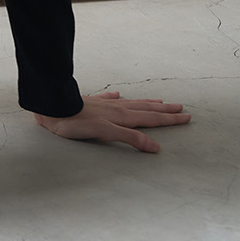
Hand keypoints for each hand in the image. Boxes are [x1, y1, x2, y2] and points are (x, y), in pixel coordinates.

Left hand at [33, 89, 190, 152]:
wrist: (53, 107)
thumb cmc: (75, 123)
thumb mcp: (105, 133)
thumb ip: (130, 139)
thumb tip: (155, 146)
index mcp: (122, 117)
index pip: (151, 119)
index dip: (169, 119)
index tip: (186, 117)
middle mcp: (116, 108)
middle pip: (145, 109)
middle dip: (164, 110)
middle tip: (181, 108)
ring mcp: (104, 105)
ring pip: (131, 103)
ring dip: (146, 103)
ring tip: (158, 101)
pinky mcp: (90, 103)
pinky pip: (108, 98)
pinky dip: (116, 97)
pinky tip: (117, 94)